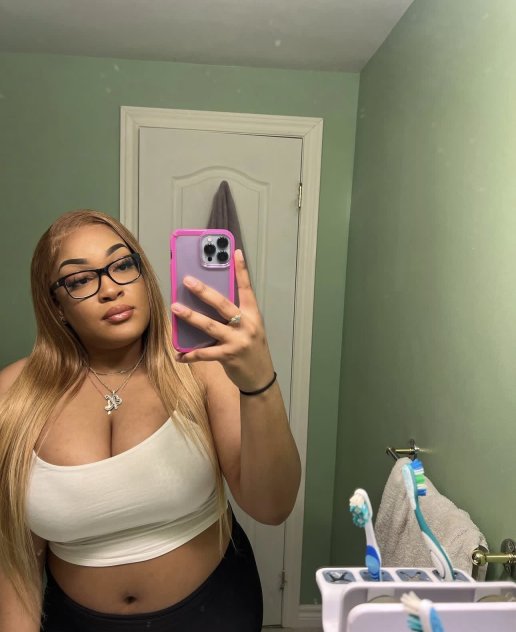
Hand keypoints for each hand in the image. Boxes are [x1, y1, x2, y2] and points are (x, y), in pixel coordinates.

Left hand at [171, 249, 274, 391]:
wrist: (260, 377)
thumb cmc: (251, 348)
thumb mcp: (249, 328)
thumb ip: (233, 315)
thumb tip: (208, 301)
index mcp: (252, 315)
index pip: (246, 288)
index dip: (241, 270)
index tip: (234, 252)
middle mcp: (246, 325)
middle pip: (223, 304)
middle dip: (204, 291)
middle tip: (187, 281)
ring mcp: (237, 341)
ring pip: (210, 326)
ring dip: (191, 317)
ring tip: (176, 308)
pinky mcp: (228, 357)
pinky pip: (205, 353)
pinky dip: (190, 354)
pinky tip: (179, 354)